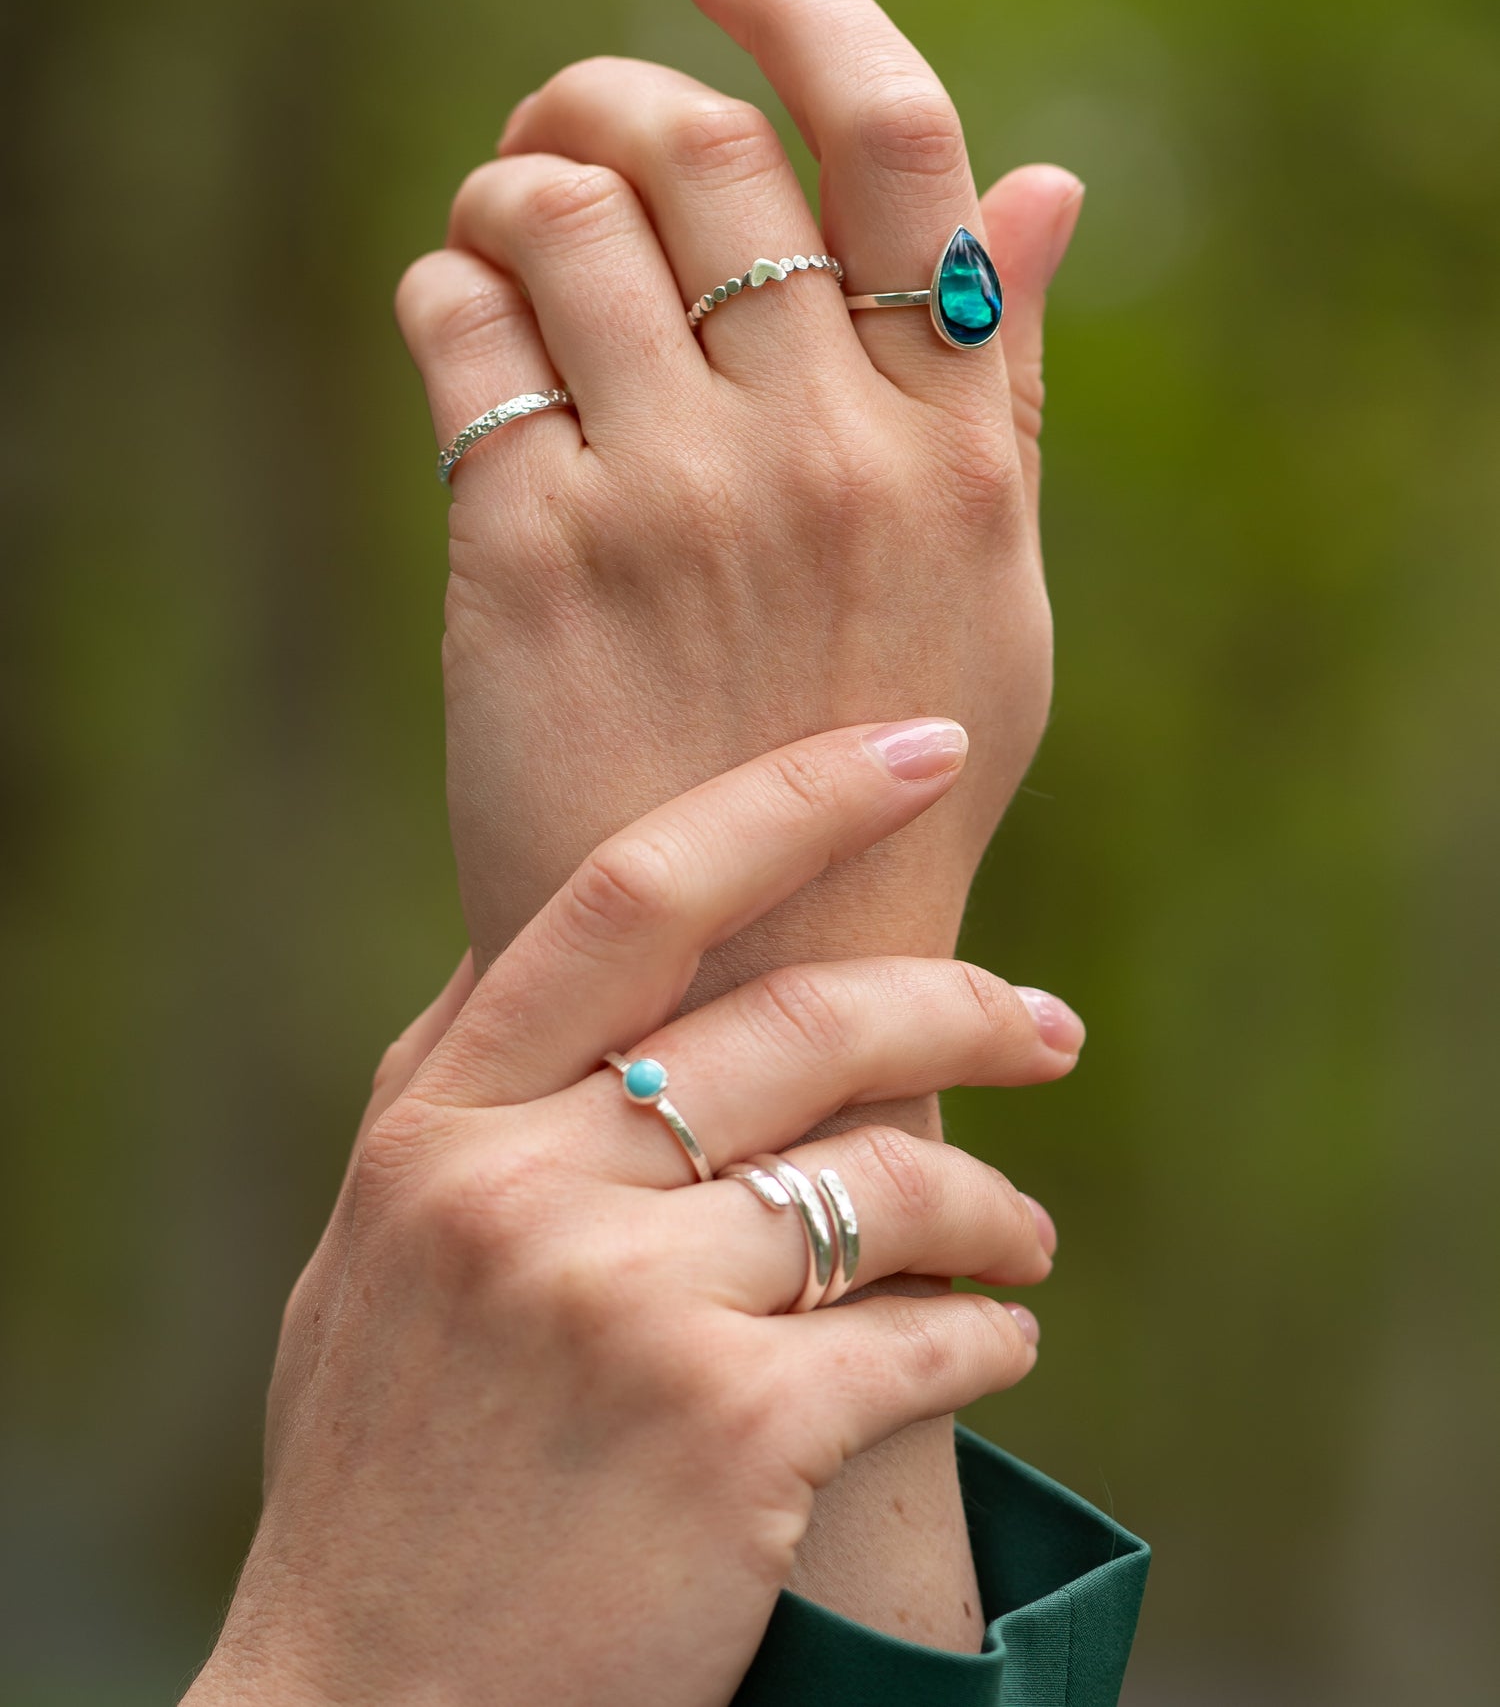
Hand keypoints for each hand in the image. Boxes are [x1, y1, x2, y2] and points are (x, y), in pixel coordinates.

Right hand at [188, 727, 1076, 1706]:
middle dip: (962, 1006)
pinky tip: (995, 1344)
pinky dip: (986, 1335)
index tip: (919, 744)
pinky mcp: (724, 1438)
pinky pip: (918, 1339)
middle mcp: (523, 1189)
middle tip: (1049, 1027)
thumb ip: (455, 1080)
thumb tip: (548, 921)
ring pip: (883, 1180)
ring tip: (1022, 1238)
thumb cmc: (389, 1469)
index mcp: (440, 1124)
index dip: (791, 796)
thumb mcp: (375, 1249)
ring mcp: (622, 1308)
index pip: (632, 894)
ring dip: (991, 1207)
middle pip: (804, 1024)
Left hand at [398, 0, 1081, 988]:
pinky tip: (469, 341)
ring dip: (512, 182)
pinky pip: (456, 326)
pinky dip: (446, 292)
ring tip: (511, 236)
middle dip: (605, 96)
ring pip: (557, 209)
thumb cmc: (877, 771)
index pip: (902, 145)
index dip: (809, 8)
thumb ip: (1007, 382)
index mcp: (950, 446)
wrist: (742, 976)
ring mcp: (670, 501)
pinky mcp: (528, 559)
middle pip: (699, 146)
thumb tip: (1051, 181)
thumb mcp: (993, 585)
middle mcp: (819, 451)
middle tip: (569, 133)